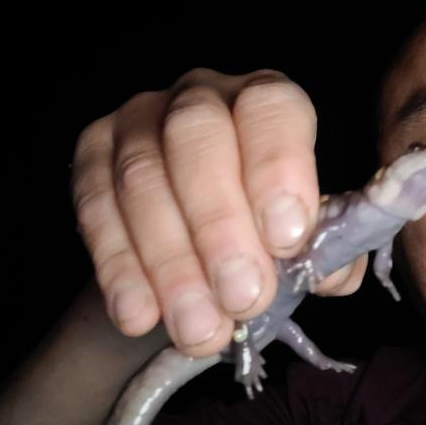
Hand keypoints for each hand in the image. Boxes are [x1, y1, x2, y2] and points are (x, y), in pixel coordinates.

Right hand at [71, 68, 367, 356]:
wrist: (189, 238)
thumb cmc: (258, 229)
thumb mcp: (300, 236)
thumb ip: (325, 250)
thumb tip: (333, 271)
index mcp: (265, 101)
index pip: (271, 109)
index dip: (277, 168)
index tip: (286, 239)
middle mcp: (200, 96)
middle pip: (199, 139)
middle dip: (220, 225)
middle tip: (243, 298)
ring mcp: (139, 120)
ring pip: (143, 177)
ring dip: (171, 261)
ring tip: (199, 328)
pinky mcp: (92, 154)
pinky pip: (96, 206)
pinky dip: (119, 267)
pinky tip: (140, 316)